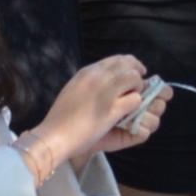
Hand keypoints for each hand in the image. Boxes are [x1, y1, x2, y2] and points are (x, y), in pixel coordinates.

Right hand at [33, 49, 156, 161]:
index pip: (116, 59)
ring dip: (138, 88)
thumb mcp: (74, 89)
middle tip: (140, 84)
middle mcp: (96, 77)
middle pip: (127, 63)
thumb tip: (106, 77)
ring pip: (134, 78)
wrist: (54, 136)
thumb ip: (90, 82)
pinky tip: (130, 112)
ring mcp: (104, 92)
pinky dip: (136, 104)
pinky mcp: (111, 110)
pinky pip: (134, 100)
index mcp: (86, 72)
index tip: (135, 72)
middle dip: (137, 72)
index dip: (130, 64)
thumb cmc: (62, 117)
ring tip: (134, 99)